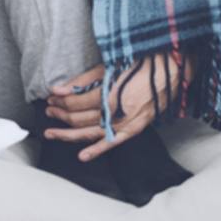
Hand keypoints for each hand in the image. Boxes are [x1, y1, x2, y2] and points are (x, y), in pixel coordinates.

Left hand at [43, 51, 193, 161]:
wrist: (172, 71)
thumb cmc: (139, 64)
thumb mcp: (108, 67)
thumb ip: (82, 80)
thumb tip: (58, 89)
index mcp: (108, 93)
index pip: (75, 102)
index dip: (59, 99)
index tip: (50, 95)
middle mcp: (116, 111)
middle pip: (79, 118)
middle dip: (60, 114)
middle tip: (48, 108)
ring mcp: (126, 123)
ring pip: (90, 132)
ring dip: (68, 133)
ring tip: (52, 131)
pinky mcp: (135, 129)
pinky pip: (112, 142)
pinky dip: (97, 150)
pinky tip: (82, 156)